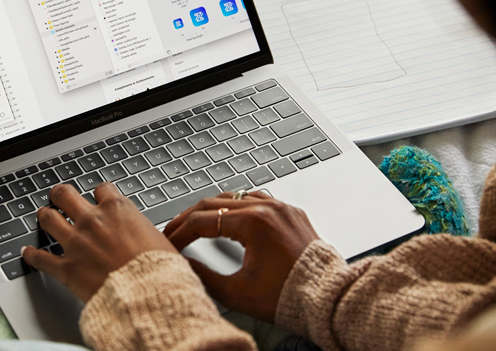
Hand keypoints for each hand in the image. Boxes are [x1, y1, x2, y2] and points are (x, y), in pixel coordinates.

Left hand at [22, 182, 176, 302]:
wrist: (148, 297)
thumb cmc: (160, 271)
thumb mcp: (160, 240)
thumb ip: (144, 232)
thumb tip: (147, 236)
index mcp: (118, 210)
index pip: (101, 189)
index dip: (99, 193)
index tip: (98, 197)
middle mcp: (93, 221)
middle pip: (65, 194)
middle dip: (60, 194)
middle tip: (59, 196)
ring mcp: (76, 243)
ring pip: (48, 218)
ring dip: (44, 216)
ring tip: (43, 215)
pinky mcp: (66, 269)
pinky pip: (40, 258)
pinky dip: (31, 255)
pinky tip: (27, 253)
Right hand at [163, 191, 318, 321]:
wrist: (330, 300)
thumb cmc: (290, 297)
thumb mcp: (237, 293)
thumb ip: (204, 276)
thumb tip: (183, 265)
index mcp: (253, 223)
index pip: (202, 221)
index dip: (180, 232)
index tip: (169, 242)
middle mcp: (267, 208)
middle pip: (214, 203)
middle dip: (189, 218)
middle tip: (174, 230)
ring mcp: (281, 208)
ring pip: (235, 197)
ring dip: (212, 208)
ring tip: (196, 221)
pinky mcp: (292, 213)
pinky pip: (257, 200)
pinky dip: (237, 206)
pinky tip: (229, 214)